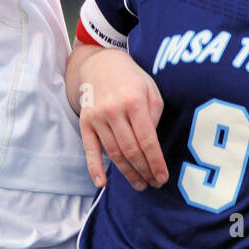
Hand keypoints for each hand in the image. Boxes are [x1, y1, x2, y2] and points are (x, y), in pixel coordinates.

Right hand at [76, 48, 167, 190]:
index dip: (155, 163)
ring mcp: (97, 117)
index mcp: (134, 102)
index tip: (162, 177)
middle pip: (130, 150)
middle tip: (153, 184)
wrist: (101, 64)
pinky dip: (94, 167)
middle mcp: (113, 111)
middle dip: (144, 171)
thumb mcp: (151, 90)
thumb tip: (151, 146)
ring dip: (127, 172)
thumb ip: (154, 116)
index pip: (147, 141)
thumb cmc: (132, 79)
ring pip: (113, 153)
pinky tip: (101, 183)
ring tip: (139, 184)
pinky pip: (89, 149)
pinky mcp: (85, 122)